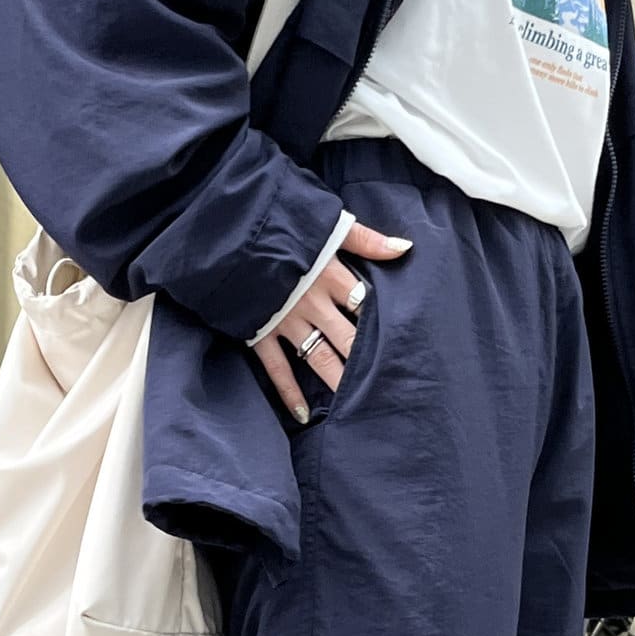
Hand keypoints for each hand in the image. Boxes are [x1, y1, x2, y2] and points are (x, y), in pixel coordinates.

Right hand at [253, 220, 412, 421]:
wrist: (229, 225)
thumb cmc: (281, 220)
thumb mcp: (328, 223)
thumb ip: (366, 239)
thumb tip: (405, 248)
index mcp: (330, 274)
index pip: (365, 305)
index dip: (384, 325)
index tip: (402, 346)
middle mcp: (312, 303)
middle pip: (348, 338)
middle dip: (367, 362)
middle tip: (388, 387)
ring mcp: (286, 320)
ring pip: (320, 357)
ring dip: (338, 381)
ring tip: (356, 405)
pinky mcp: (260, 331)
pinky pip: (277, 369)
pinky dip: (290, 393)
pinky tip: (303, 415)